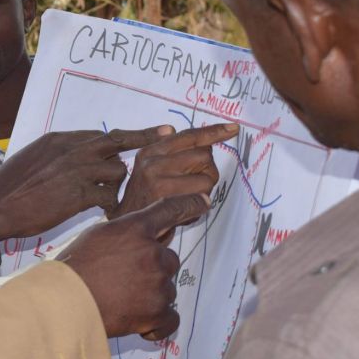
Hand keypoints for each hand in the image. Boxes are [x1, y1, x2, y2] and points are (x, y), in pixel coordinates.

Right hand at [0, 127, 170, 240]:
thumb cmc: (8, 188)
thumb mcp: (31, 158)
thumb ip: (56, 154)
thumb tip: (70, 156)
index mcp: (59, 139)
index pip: (98, 135)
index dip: (118, 140)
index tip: (136, 137)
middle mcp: (72, 149)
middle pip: (117, 140)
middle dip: (143, 136)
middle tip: (165, 133)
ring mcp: (77, 171)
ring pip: (117, 171)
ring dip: (116, 185)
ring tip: (105, 197)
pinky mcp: (79, 194)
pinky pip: (109, 195)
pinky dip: (110, 204)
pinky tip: (103, 212)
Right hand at [58, 193, 209, 340]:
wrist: (65, 302)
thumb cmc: (73, 268)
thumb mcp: (96, 236)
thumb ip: (123, 233)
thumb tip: (134, 238)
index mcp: (135, 229)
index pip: (169, 210)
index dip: (189, 204)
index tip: (203, 202)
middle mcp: (153, 253)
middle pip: (168, 259)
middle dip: (152, 268)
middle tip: (125, 279)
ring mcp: (158, 284)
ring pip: (167, 288)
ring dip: (151, 294)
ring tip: (121, 299)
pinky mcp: (158, 312)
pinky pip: (171, 318)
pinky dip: (158, 322)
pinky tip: (140, 321)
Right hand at [114, 123, 237, 221]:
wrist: (126, 230)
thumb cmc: (143, 202)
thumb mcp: (146, 170)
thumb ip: (161, 151)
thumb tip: (171, 129)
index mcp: (150, 152)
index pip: (188, 136)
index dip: (213, 131)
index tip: (233, 128)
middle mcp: (152, 161)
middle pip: (204, 155)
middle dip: (207, 171)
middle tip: (193, 186)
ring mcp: (159, 179)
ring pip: (207, 177)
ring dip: (205, 191)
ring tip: (186, 200)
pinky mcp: (168, 198)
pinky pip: (203, 196)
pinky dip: (201, 206)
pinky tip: (185, 212)